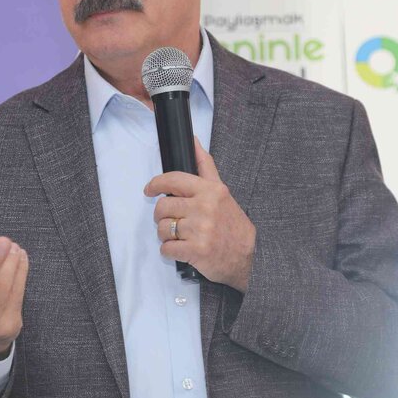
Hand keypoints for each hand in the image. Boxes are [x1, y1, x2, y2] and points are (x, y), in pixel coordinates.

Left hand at [144, 138, 255, 291]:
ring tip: (180, 236)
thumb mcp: (222, 191)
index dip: (156, 184)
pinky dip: (169, 251)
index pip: (174, 180)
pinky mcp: (196, 251)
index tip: (150, 189)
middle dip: (162, 215)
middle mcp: (205, 208)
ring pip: (163, 228)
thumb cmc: (232, 224)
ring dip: (166, 235)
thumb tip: (194, 141)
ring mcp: (201, 230)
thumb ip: (205, 165)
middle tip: (172, 220)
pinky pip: (166, 248)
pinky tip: (182, 249)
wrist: (247, 256)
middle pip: (163, 206)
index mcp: (210, 191)